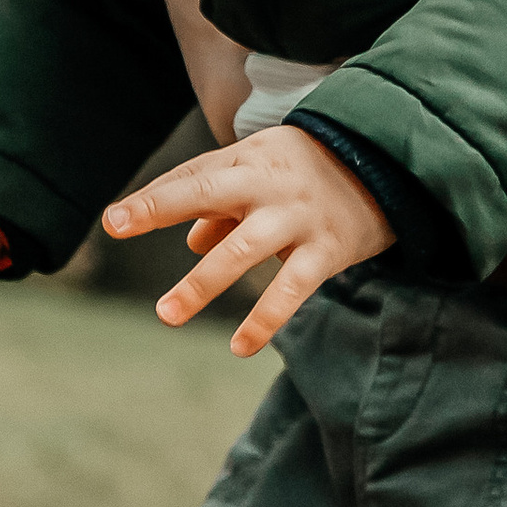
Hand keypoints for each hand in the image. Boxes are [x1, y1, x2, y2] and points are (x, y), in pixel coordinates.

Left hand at [107, 125, 394, 358]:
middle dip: (162, 207)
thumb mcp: (266, 171)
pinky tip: (239, 346)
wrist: (393, 164)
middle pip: (210, 191)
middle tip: (119, 227)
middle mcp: (270, 184)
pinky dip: (265, 319)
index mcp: (250, 160)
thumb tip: (192, 242)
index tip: (113, 221)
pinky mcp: (327, 250)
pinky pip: (290, 290)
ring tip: (167, 313)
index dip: (153, 199)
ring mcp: (298, 217)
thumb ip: (225, 203)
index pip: (193, 176)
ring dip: (202, 282)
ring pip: (242, 249)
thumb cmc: (311, 170)